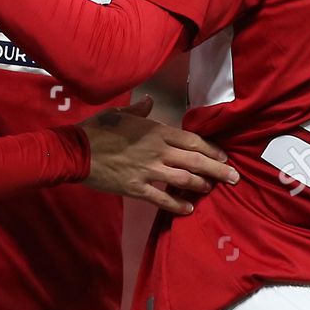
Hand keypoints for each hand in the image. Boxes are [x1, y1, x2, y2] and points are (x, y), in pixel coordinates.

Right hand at [78, 97, 237, 213]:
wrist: (75, 151)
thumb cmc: (97, 130)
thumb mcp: (118, 114)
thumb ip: (139, 110)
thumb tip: (150, 101)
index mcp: (155, 131)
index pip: (192, 141)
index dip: (211, 149)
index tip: (224, 157)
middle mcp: (157, 151)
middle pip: (195, 161)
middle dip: (218, 170)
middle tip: (234, 177)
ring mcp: (148, 171)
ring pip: (184, 180)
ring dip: (201, 185)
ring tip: (211, 189)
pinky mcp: (137, 188)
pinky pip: (162, 199)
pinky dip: (177, 205)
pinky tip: (189, 208)